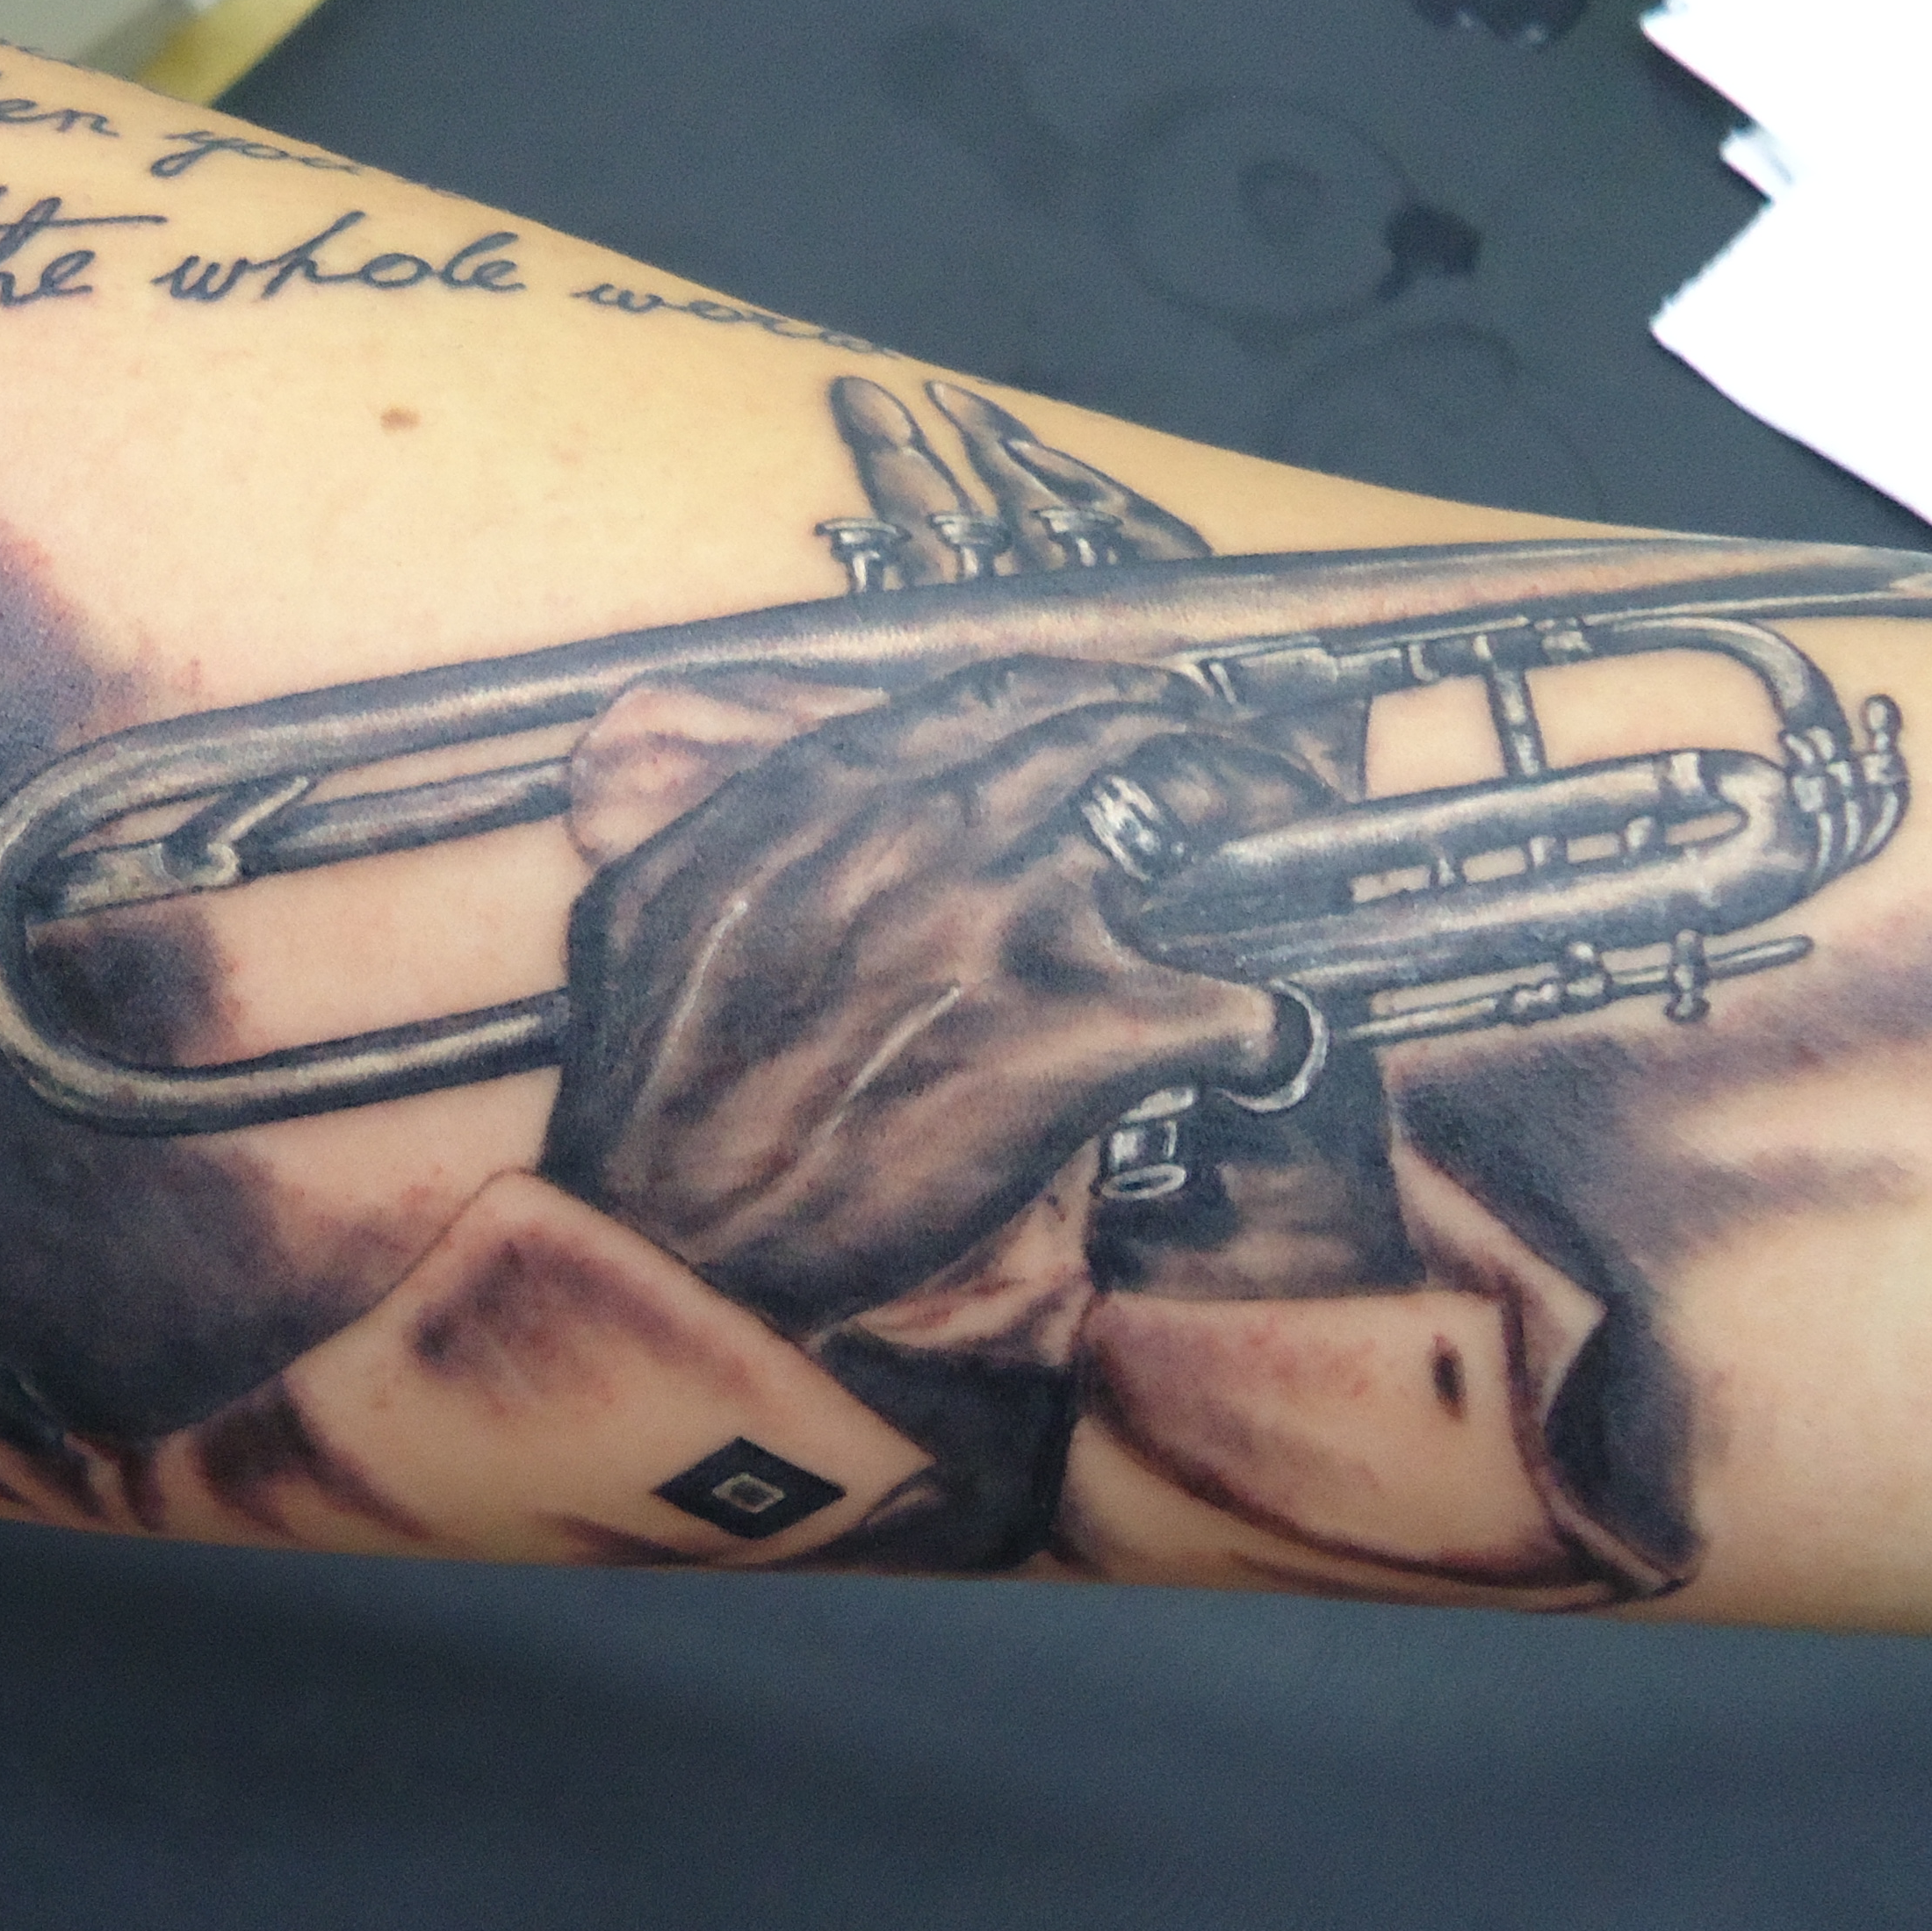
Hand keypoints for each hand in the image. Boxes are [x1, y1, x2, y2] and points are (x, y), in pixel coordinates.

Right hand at [539, 656, 1331, 1335]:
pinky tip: (1264, 1045)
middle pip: (1117, 729)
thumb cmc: (642, 1101)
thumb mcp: (642, 912)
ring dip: (1261, 825)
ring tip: (1289, 863)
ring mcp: (1012, 920)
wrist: (666, 1237)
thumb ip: (712, 831)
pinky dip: (1267, 1024)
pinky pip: (1236, 1003)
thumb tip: (736, 804)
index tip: (1125, 711)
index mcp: (831, 793)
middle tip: (1241, 773)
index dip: (1085, 694)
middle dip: (1198, 739)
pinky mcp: (1079, 1037)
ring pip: (1199, 809)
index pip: (998, 692)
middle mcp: (934, 828)